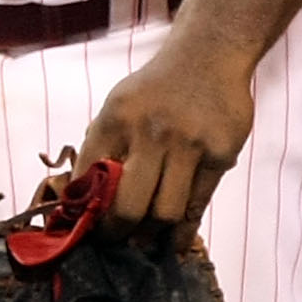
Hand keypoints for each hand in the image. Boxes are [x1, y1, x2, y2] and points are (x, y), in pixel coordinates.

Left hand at [78, 39, 255, 225]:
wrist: (207, 57)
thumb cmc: (156, 88)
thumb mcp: (118, 105)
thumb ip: (104, 144)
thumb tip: (85, 195)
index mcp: (114, 119)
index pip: (90, 177)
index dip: (84, 208)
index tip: (83, 227)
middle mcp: (149, 133)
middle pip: (128, 205)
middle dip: (116, 232)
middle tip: (112, 242)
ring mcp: (187, 145)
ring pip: (165, 211)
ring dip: (150, 235)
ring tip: (142, 243)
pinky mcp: (219, 155)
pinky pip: (198, 204)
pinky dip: (183, 229)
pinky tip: (173, 241)